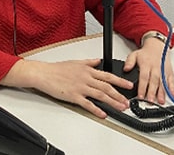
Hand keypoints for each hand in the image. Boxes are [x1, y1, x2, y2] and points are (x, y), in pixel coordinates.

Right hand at [4, 58, 132, 117]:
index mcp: (88, 69)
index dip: (119, 81)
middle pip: (106, 86)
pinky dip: (96, 109)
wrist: (45, 73)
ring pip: (100, 95)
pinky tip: (103, 113)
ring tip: (120, 107)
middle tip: (127, 101)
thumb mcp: (77, 61)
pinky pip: (87, 104)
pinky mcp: (74, 96)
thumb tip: (99, 60)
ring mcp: (80, 87)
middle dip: (119, 94)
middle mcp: (86, 78)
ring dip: (112, 102)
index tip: (128, 85)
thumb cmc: (58, 68)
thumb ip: (90, 62)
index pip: (107, 75)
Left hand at [123, 38, 173, 103]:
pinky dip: (173, 88)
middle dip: (152, 92)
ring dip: (162, 93)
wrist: (157, 46)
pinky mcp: (170, 72)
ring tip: (161, 101)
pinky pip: (172, 81)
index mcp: (146, 64)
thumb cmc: (146, 53)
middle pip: (154, 81)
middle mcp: (156, 68)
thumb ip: (129, 62)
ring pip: (163, 83)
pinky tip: (173, 95)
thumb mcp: (134, 54)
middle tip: (150, 101)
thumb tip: (125, 69)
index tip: (140, 96)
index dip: (142, 87)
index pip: (144, 77)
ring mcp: (163, 71)